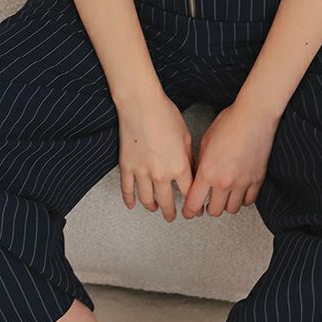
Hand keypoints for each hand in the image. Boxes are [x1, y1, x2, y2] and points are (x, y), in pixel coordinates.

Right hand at [117, 89, 194, 221]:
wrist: (141, 105)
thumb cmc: (165, 114)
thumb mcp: (186, 135)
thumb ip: (188, 157)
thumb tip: (191, 171)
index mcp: (179, 166)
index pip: (189, 193)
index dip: (193, 204)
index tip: (194, 209)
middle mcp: (161, 174)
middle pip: (167, 202)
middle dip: (171, 213)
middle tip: (173, 216)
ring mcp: (142, 172)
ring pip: (147, 200)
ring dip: (152, 208)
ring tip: (155, 209)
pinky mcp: (126, 167)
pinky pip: (127, 190)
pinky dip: (130, 200)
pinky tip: (133, 204)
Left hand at [181, 99, 280, 218]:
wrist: (254, 116)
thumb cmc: (230, 122)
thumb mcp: (205, 141)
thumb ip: (200, 163)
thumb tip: (197, 177)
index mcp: (207, 172)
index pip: (194, 204)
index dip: (189, 211)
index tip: (189, 211)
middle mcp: (224, 181)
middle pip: (214, 211)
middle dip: (208, 208)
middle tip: (207, 201)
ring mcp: (242, 182)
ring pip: (232, 209)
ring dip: (226, 204)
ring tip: (223, 195)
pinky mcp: (257, 180)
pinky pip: (248, 201)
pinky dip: (242, 199)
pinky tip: (239, 190)